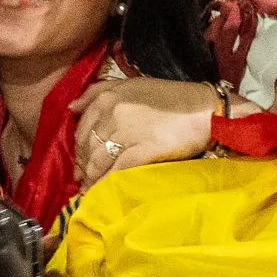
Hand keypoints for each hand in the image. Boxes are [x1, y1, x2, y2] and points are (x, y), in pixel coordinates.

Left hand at [71, 76, 220, 184]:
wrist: (205, 110)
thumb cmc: (172, 97)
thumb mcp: (133, 85)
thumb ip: (99, 92)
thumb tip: (71, 108)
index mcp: (109, 97)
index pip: (83, 127)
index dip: (79, 148)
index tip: (80, 161)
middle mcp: (113, 113)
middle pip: (88, 146)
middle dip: (83, 166)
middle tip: (83, 179)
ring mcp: (127, 132)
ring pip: (99, 161)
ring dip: (91, 178)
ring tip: (90, 189)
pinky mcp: (143, 150)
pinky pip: (116, 171)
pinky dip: (106, 183)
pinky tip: (103, 192)